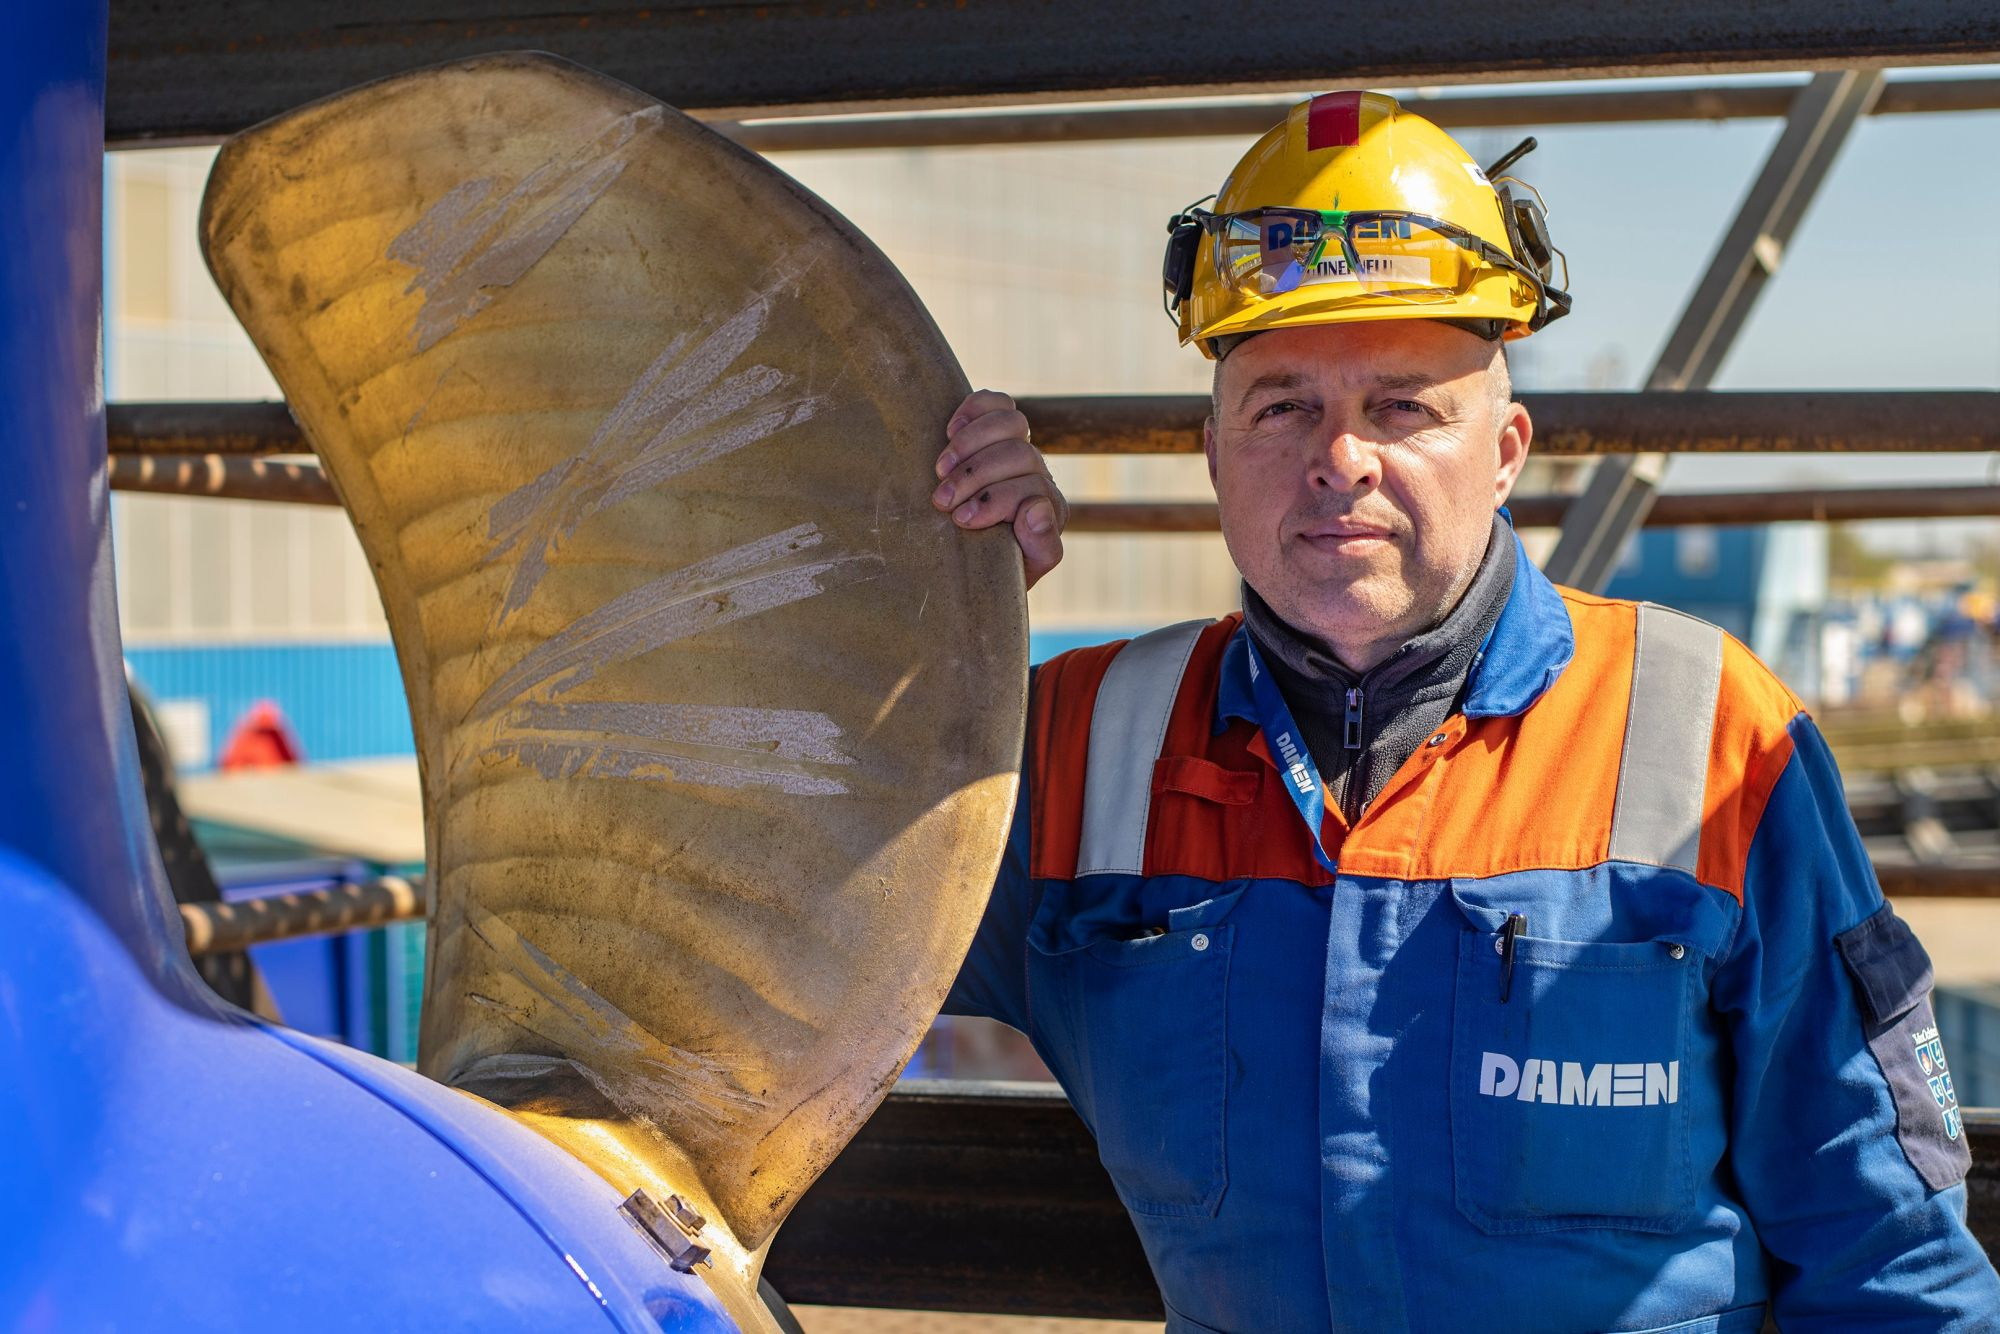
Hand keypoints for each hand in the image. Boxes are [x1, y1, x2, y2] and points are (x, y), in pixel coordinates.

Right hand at [933, 390, 1066, 589]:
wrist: (969, 563)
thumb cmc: (991, 571)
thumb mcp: (1020, 572)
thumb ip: (1042, 548)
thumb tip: (1036, 510)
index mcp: (1049, 509)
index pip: (1033, 490)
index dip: (996, 500)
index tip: (961, 520)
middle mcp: (1037, 475)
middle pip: (1019, 455)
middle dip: (976, 476)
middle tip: (941, 501)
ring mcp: (1017, 448)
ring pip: (1011, 423)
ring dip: (970, 444)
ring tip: (940, 470)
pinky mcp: (994, 429)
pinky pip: (996, 403)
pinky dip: (973, 409)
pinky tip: (950, 429)